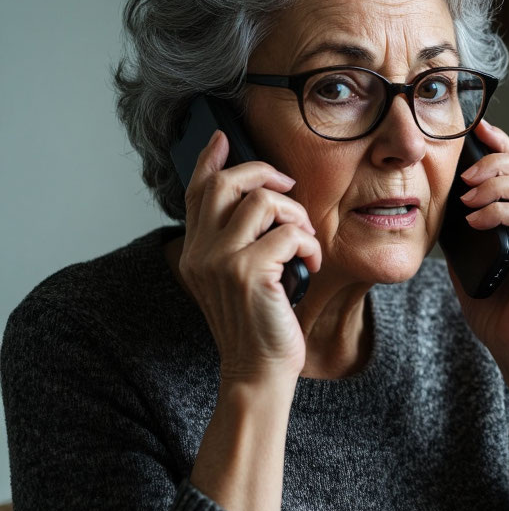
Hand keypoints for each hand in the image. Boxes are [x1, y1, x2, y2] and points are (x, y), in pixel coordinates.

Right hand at [178, 131, 322, 382]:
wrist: (258, 372)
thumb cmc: (257, 326)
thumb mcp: (238, 279)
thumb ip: (237, 242)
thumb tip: (260, 201)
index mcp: (195, 251)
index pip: (196, 191)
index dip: (209, 159)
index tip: (223, 138)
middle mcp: (201, 252)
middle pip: (227, 182)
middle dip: (264, 175)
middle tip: (289, 189)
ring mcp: (222, 261)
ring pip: (264, 202)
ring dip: (297, 215)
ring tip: (305, 240)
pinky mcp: (250, 272)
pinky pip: (291, 233)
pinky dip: (310, 244)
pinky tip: (311, 264)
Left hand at [446, 119, 508, 370]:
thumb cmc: (494, 307)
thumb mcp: (466, 259)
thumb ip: (459, 231)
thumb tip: (435, 204)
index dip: (500, 144)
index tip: (476, 130)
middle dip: (493, 160)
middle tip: (464, 172)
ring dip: (493, 183)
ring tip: (466, 197)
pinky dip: (499, 211)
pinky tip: (474, 220)